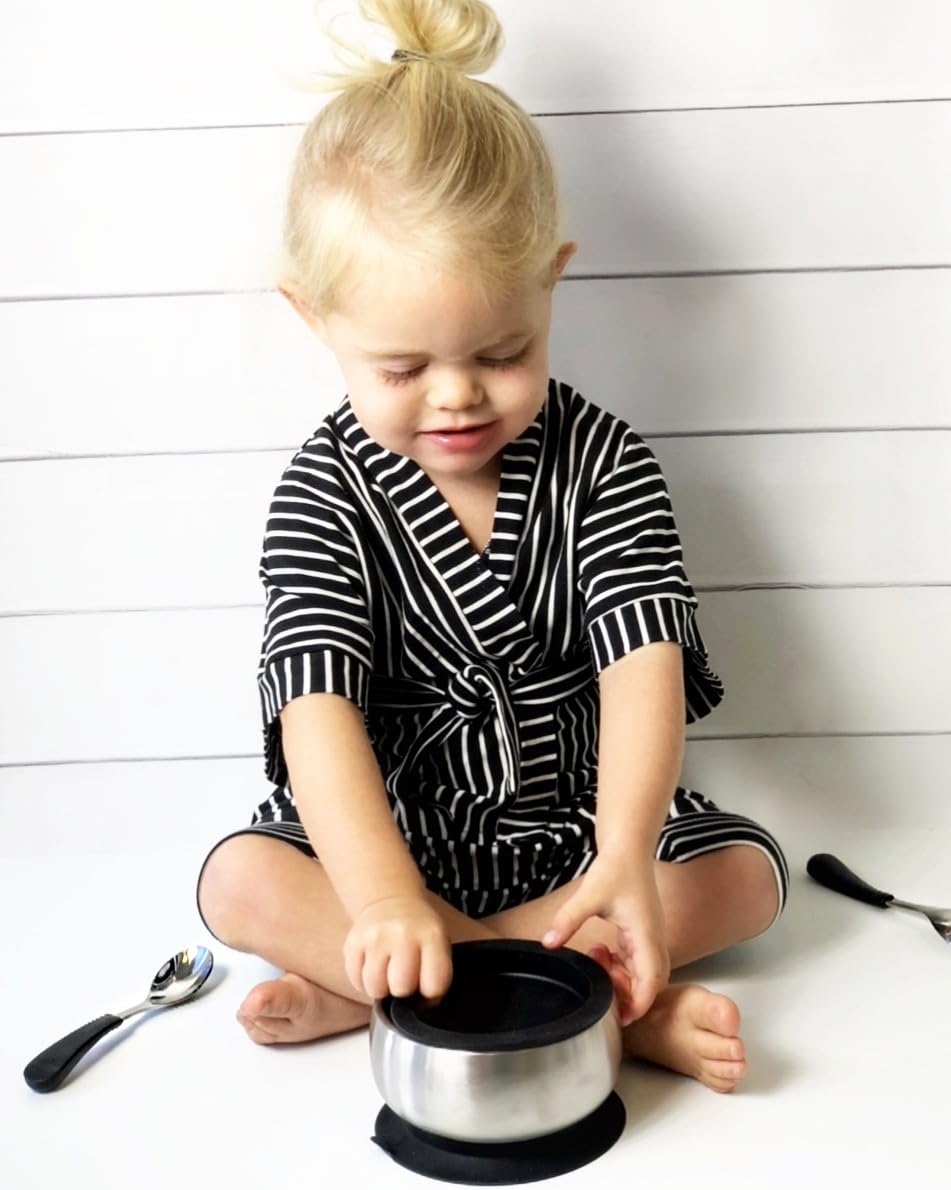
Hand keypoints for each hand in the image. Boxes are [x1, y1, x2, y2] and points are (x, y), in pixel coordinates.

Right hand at [344, 894, 452, 1001]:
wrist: (390, 899)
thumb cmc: (418, 928)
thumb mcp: (439, 941)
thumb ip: (436, 971)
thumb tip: (423, 1007)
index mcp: (431, 935)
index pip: (434, 985)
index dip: (431, 996)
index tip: (426, 989)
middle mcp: (402, 934)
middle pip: (401, 987)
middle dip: (403, 990)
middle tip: (404, 978)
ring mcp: (375, 936)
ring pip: (375, 988)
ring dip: (381, 988)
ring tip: (387, 973)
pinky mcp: (352, 942)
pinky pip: (355, 980)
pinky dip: (364, 981)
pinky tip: (373, 967)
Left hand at [541, 855, 669, 1023]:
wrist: (628, 848)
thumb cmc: (615, 868)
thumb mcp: (588, 896)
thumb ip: (568, 921)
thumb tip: (548, 943)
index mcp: (645, 933)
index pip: (652, 979)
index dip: (640, 1002)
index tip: (622, 1015)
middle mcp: (653, 937)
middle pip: (652, 981)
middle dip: (630, 993)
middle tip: (604, 991)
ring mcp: (650, 934)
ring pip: (645, 971)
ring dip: (623, 976)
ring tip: (598, 962)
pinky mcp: (643, 930)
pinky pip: (638, 958)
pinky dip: (622, 964)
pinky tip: (602, 952)